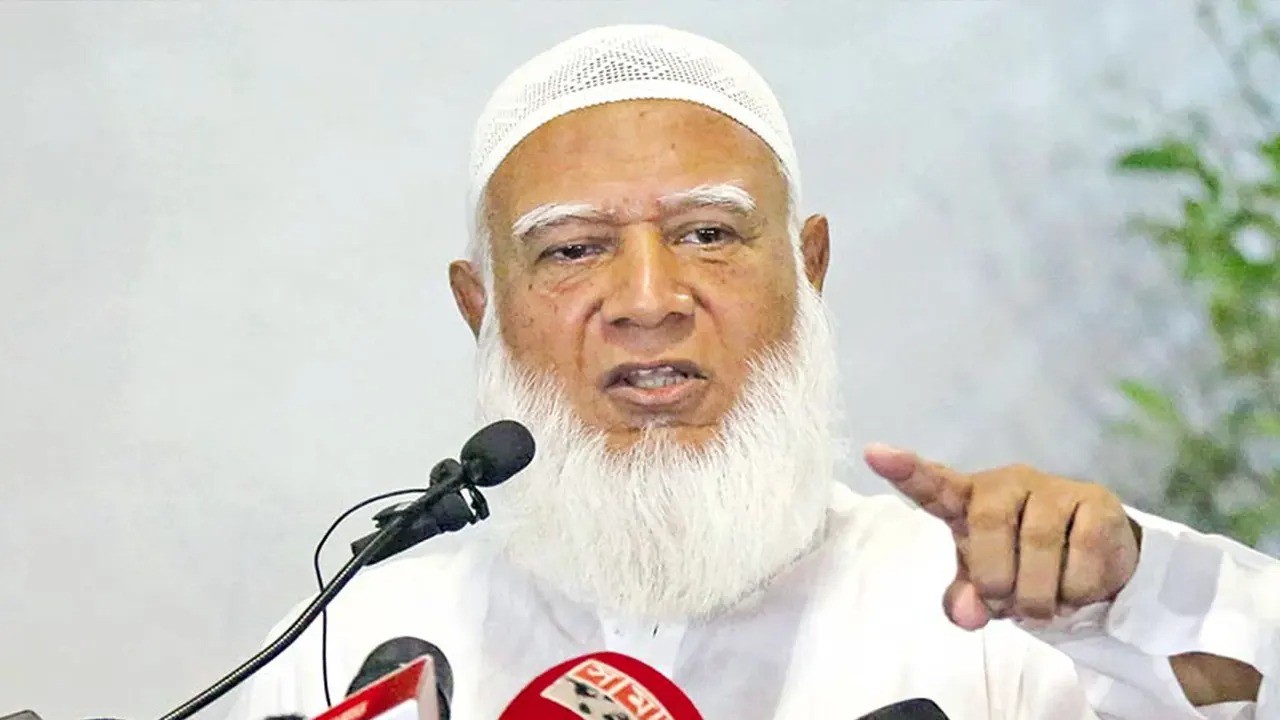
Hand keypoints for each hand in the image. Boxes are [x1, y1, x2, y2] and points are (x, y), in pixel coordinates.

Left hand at [864, 444, 1140, 629]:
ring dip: (1038, 593)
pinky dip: (1075, 588)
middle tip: (1007, 605)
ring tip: (1043, 605)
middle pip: (987, 523)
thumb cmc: (1022, 565)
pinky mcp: (1096, 502)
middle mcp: (1008, 484)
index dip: (905, 470)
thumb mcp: (985, 585)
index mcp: (969, 499)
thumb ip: (966, 598)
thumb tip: (969, 615)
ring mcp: (1054, 488)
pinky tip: (1075, 590)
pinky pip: (1081, 550)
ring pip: (1037, 542)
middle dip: (995, 577)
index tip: (874, 454)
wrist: (1094, 562)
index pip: (932, 484)